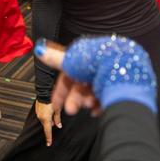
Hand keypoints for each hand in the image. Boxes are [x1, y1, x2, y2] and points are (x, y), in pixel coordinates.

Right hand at [35, 100, 61, 145]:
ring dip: (48, 120)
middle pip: (46, 125)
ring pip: (44, 120)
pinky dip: (46, 116)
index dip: (49, 138)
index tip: (49, 144)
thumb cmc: (51, 100)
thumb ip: (58, 119)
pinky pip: (42, 116)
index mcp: (46, 119)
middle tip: (55, 124)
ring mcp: (38, 113)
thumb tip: (58, 125)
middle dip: (50, 126)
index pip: (48, 131)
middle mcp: (40, 117)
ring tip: (53, 116)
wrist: (44, 92)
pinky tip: (49, 112)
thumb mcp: (57, 110)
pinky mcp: (37, 110)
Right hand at [36, 36, 157, 115]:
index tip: (56, 105)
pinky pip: (108, 97)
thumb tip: (39, 49)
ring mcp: (109, 75)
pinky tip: (98, 111)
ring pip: (94, 92)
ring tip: (89, 107)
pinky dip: (101, 105)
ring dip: (87, 102)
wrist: (120, 69)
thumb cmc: (94, 63)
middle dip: (74, 99)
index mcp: (85, 59)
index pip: (69, 76)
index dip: (61, 91)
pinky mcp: (121, 85)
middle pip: (81, 86)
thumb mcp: (70, 61)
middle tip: (71, 110)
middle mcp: (97, 66)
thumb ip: (54, 58)